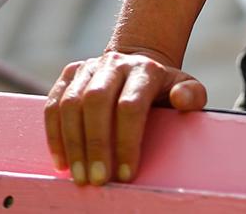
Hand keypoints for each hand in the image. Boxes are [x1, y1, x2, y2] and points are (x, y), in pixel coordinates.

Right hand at [44, 47, 207, 185]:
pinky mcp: (70, 73)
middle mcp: (114, 64)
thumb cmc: (163, 89)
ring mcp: (89, 67)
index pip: (130, 106)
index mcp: (145, 70)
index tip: (127, 174)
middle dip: (95, 145)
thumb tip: (181, 99)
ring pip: (71, 104)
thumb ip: (191, 95)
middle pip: (96, 102)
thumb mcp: (185, 88)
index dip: (126, 142)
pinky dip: (54, 134)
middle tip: (98, 180)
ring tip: (79, 177)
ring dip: (72, 144)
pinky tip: (61, 161)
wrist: (137, 64)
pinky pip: (53, 104)